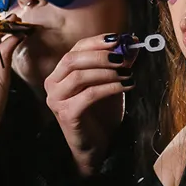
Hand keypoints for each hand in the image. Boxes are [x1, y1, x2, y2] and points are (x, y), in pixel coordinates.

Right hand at [44, 34, 130, 175]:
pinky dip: (110, 88)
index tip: (118, 39)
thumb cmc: (101, 114)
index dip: (96, 42)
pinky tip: (126, 86)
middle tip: (123, 56)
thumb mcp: (111, 84)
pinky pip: (89, 95)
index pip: (75, 49)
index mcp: (60, 74)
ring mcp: (56, 100)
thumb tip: (132, 44)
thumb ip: (119, 64)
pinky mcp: (67, 114)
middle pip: (72, 59)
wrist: (97, 146)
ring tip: (128, 73)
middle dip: (100, 55)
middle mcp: (52, 85)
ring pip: (79, 76)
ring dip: (107, 72)